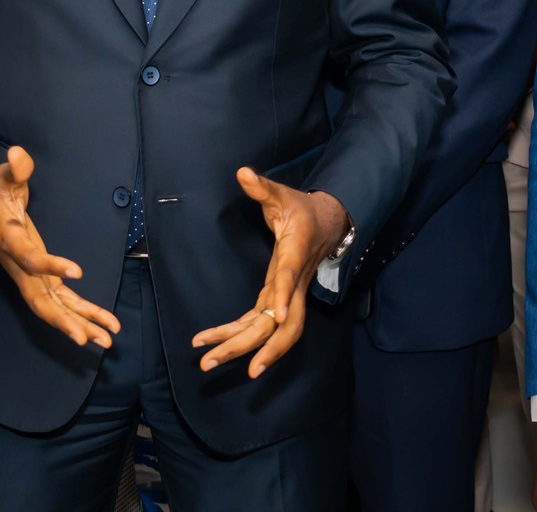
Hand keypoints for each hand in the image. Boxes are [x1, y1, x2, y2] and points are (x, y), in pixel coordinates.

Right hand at [0, 145, 120, 347]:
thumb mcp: (2, 178)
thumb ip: (13, 168)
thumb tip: (18, 154)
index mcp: (11, 243)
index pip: (30, 259)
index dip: (51, 266)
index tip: (77, 271)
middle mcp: (20, 267)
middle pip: (40, 300)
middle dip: (63, 319)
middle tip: (87, 337)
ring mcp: (30, 277)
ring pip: (52, 308)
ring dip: (78, 325)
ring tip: (106, 340)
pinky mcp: (40, 279)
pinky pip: (61, 302)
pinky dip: (81, 315)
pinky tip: (103, 328)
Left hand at [190, 168, 349, 377]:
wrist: (327, 225)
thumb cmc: (302, 210)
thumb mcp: (283, 194)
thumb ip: (262, 187)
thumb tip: (242, 173)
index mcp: (294, 255)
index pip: (289, 278)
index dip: (282, 297)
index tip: (274, 316)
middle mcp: (293, 284)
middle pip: (279, 324)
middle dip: (247, 344)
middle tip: (212, 361)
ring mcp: (287, 296)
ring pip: (271, 333)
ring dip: (241, 349)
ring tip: (208, 362)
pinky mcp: (279, 299)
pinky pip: (261, 325)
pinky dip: (240, 337)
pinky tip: (219, 346)